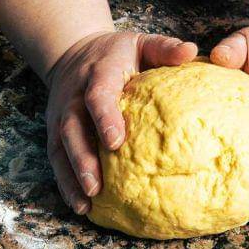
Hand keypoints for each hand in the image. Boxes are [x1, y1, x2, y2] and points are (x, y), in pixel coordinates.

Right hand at [45, 31, 197, 213]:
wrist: (73, 50)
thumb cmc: (117, 52)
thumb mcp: (140, 42)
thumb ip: (165, 48)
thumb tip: (193, 51)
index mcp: (98, 74)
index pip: (98, 96)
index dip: (104, 117)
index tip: (116, 142)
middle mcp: (74, 96)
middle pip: (73, 128)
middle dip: (82, 158)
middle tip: (96, 186)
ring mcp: (61, 115)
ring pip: (61, 148)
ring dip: (72, 176)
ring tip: (86, 204)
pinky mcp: (54, 131)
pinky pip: (56, 159)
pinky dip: (65, 183)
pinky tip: (79, 205)